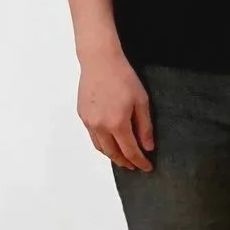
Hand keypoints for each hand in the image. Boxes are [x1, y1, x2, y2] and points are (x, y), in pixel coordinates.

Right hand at [77, 46, 154, 170]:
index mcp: (117, 124)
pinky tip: (110, 141)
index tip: (147, 167)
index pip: (130, 151)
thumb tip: (147, 147)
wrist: (100, 61)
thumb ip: (144, 127)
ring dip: (112, 156)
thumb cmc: (123, 77)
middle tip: (135, 165)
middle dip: (125, 162)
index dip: (140, 162)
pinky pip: (93, 136)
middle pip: (113, 154)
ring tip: (123, 158)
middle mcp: (101, 127)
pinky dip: (102, 144)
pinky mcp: (82, 115)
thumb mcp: (141, 101)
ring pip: (101, 148)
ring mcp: (89, 122)